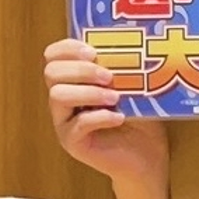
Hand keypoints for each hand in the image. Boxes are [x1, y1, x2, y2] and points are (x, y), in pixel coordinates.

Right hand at [43, 39, 168, 181]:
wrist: (147, 155)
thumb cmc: (139, 115)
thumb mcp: (132, 84)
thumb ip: (123, 65)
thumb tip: (129, 43)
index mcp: (73, 79)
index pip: (54, 56)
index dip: (68, 48)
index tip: (93, 51)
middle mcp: (63, 99)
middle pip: (51, 73)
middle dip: (81, 70)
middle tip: (109, 77)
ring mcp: (64, 121)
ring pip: (58, 96)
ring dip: (88, 92)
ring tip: (115, 97)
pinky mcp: (72, 142)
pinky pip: (77, 124)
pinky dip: (100, 117)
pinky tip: (119, 117)